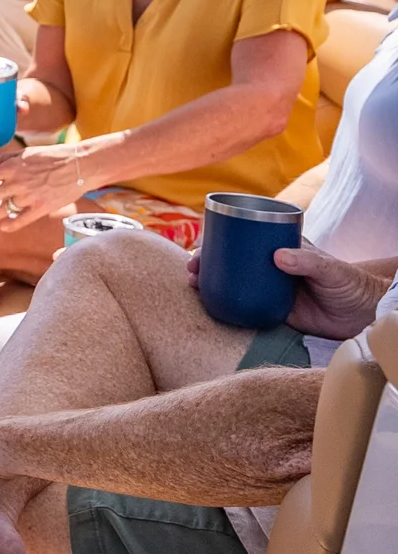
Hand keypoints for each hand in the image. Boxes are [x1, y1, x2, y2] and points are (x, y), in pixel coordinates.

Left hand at [0, 140, 90, 228]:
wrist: (80, 165)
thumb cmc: (52, 156)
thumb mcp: (25, 152)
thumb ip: (2, 156)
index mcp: (13, 167)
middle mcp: (19, 182)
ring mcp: (31, 196)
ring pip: (5, 210)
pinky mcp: (43, 207)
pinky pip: (23, 219)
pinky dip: (11, 224)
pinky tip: (3, 227)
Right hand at [191, 245, 392, 340]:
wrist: (362, 314)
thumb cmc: (348, 283)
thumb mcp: (328, 268)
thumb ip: (306, 261)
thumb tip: (276, 256)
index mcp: (279, 249)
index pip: (243, 239)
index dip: (219, 240)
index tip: (201, 245)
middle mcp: (269, 267)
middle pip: (231, 261)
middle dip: (206, 262)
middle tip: (191, 269)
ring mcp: (269, 288)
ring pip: (233, 283)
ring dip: (210, 284)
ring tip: (193, 286)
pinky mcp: (273, 311)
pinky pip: (244, 307)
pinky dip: (226, 306)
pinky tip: (210, 306)